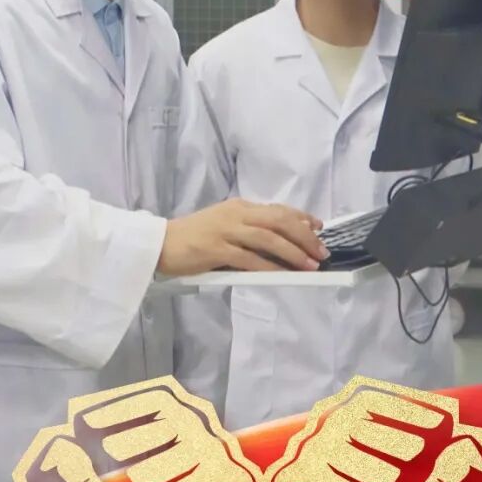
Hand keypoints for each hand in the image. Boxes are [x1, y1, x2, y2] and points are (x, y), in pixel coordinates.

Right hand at [159, 200, 326, 275]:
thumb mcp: (224, 226)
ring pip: (268, 238)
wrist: (160, 244)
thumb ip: (249, 230)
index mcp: (239, 207)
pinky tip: (282, 274)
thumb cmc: (193, 238)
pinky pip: (250, 258)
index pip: (277, 209)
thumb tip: (281, 243)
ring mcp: (226, 231)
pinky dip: (269, 266)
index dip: (301, 218)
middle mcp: (235, 214)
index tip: (319, 228)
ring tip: (310, 265)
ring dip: (293, 252)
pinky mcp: (216, 249)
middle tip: (321, 251)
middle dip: (304, 236)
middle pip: (278, 220)